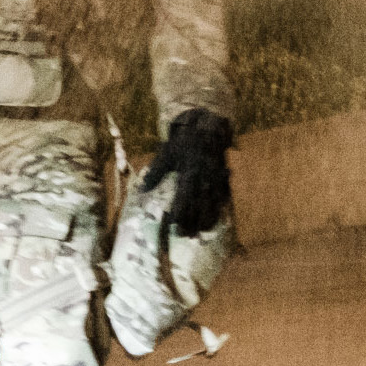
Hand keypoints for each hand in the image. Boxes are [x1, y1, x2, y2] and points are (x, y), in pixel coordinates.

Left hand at [140, 109, 234, 236]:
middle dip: (193, 222)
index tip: (173, 225)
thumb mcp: (166, 154)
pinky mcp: (222, 179)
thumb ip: (156, 172)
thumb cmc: (183, 143)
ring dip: (206, 220)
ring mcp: (215, 180)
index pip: (184, 198)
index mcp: (189, 172)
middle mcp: (204, 178)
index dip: (180, 213)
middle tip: (186, 236)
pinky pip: (223, 198)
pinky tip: (215, 221)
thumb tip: (143, 189)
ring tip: (200, 233)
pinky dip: (218, 210)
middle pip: (199, 205)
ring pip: (212, 204)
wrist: (206, 129)